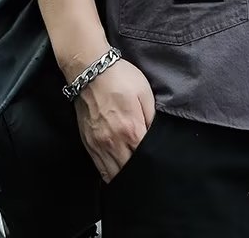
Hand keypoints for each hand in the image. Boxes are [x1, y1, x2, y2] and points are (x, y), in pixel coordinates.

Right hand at [72, 58, 155, 182]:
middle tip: (149, 174)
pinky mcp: (88, 143)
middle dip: (140, 172)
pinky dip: (110, 175)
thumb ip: (152, 118)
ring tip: (135, 178)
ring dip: (125, 177)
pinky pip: (100, 168)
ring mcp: (99, 145)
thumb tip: (157, 137)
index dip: (153, 163)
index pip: (145, 158)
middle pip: (129, 170)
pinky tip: (118, 174)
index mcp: (131, 130)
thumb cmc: (120, 78)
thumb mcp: (145, 92)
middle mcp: (114, 142)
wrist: (90, 71)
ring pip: (113, 174)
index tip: (160, 164)